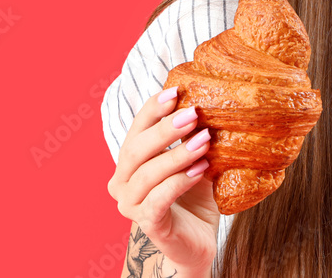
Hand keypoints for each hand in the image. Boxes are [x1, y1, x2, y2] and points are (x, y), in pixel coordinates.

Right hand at [108, 87, 218, 271]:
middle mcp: (121, 183)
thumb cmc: (195, 196)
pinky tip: (200, 170)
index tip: (176, 91)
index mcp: (128, 162)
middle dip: (165, 129)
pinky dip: (179, 182)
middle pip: (136, 149)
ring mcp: (131, 206)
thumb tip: (211, 98)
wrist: (199, 240)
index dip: (153, 108)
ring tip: (204, 141)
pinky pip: (158, 200)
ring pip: (147, 174)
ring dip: (177, 154)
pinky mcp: (148, 224)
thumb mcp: (196, 159)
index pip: (136, 129)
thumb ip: (194, 135)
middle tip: (194, 113)